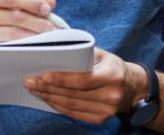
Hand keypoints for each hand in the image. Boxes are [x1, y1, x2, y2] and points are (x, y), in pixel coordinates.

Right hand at [0, 0, 57, 43]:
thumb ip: (32, 3)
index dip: (31, 3)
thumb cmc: (2, 23)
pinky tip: (35, 47)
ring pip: (13, 33)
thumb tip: (50, 2)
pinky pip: (7, 47)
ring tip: (48, 38)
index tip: (47, 9)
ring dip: (34, 35)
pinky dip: (23, 47)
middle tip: (52, 28)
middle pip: (14, 16)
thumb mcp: (14, 9)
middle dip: (37, 22)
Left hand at [24, 48, 146, 124]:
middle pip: (74, 94)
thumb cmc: (112, 67)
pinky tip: (47, 99)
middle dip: (48, 88)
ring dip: (49, 98)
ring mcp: (106, 110)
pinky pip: (74, 114)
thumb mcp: (102, 54)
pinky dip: (58, 106)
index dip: (62, 79)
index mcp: (112, 75)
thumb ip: (81, 51)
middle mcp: (111, 95)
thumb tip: (54, 44)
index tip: (43, 75)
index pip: (83, 79)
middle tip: (30, 81)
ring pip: (71, 105)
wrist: (133, 88)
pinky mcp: (100, 119)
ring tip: (34, 90)